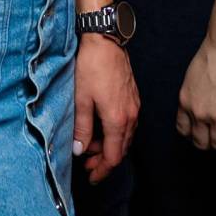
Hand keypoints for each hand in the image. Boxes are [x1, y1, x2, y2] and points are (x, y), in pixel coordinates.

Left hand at [73, 34, 139, 183]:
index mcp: (118, 119)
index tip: (91, 177)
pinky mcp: (133, 96)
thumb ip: (82, 128)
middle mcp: (131, 115)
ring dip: (110, 146)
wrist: (105, 38)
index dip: (102, 170)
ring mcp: (134, 105)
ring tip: (91, 146)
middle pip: (121, 149)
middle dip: (105, 160)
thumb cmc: (91, 66)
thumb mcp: (81, 99)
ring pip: (125, 136)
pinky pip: (127, 123)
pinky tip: (101, 128)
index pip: (114, 156)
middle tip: (87, 165)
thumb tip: (80, 150)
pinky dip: (115, 132)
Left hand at [176, 35, 215, 149]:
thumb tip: (200, 103)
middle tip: (215, 139)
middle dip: (208, 143)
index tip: (199, 133)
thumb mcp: (192, 76)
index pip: (183, 129)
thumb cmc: (212, 55)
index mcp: (185, 101)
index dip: (192, 134)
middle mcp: (198, 112)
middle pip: (200, 142)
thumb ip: (194, 94)